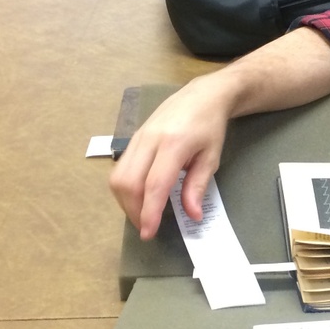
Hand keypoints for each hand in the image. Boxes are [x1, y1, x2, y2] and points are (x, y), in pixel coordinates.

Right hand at [109, 73, 231, 239]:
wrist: (202, 95)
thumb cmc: (210, 127)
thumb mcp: (211, 158)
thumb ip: (198, 186)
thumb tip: (192, 215)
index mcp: (173, 144)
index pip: (154, 184)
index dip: (149, 212)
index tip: (149, 233)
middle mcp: (149, 140)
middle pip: (128, 182)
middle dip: (133, 210)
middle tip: (147, 227)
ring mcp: (137, 137)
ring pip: (118, 176)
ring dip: (125, 201)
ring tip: (142, 214)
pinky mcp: (133, 138)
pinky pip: (121, 168)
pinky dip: (125, 188)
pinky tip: (139, 196)